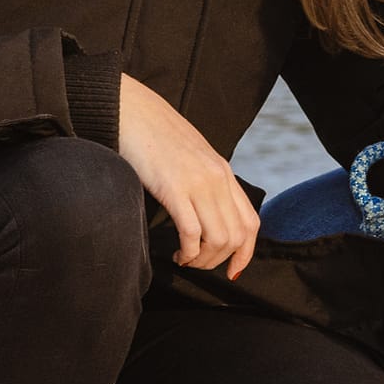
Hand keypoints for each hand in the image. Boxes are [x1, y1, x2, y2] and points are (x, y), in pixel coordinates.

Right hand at [116, 74, 259, 277]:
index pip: (250, 222)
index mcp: (224, 173)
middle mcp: (218, 178)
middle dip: (219, 261)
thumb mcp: (193, 159)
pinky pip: (192, 232)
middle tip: (196, 263)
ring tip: (185, 258)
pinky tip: (177, 252)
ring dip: (203, 260)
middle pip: (237, 236)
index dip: (246, 253)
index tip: (233, 272)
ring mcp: (198, 182)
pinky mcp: (174, 187)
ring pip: (218, 239)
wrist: (132, 111)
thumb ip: (206, 182)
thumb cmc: (155, 137)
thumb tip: (208, 215)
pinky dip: (188, 252)